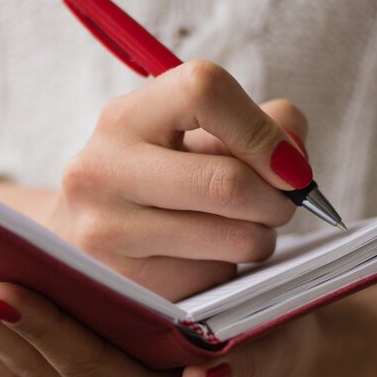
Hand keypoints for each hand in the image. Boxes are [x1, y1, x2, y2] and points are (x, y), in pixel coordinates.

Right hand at [43, 60, 310, 300]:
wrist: (81, 236)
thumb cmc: (154, 178)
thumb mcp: (192, 136)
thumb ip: (257, 126)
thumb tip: (295, 160)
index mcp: (125, 118)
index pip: (205, 91)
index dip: (263, 129)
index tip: (289, 164)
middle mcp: (102, 171)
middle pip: (228, 183)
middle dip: (277, 200)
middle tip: (280, 205)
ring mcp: (106, 232)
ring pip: (233, 239)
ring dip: (258, 238)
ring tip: (238, 230)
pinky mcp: (125, 285)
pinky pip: (214, 280)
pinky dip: (226, 271)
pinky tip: (199, 259)